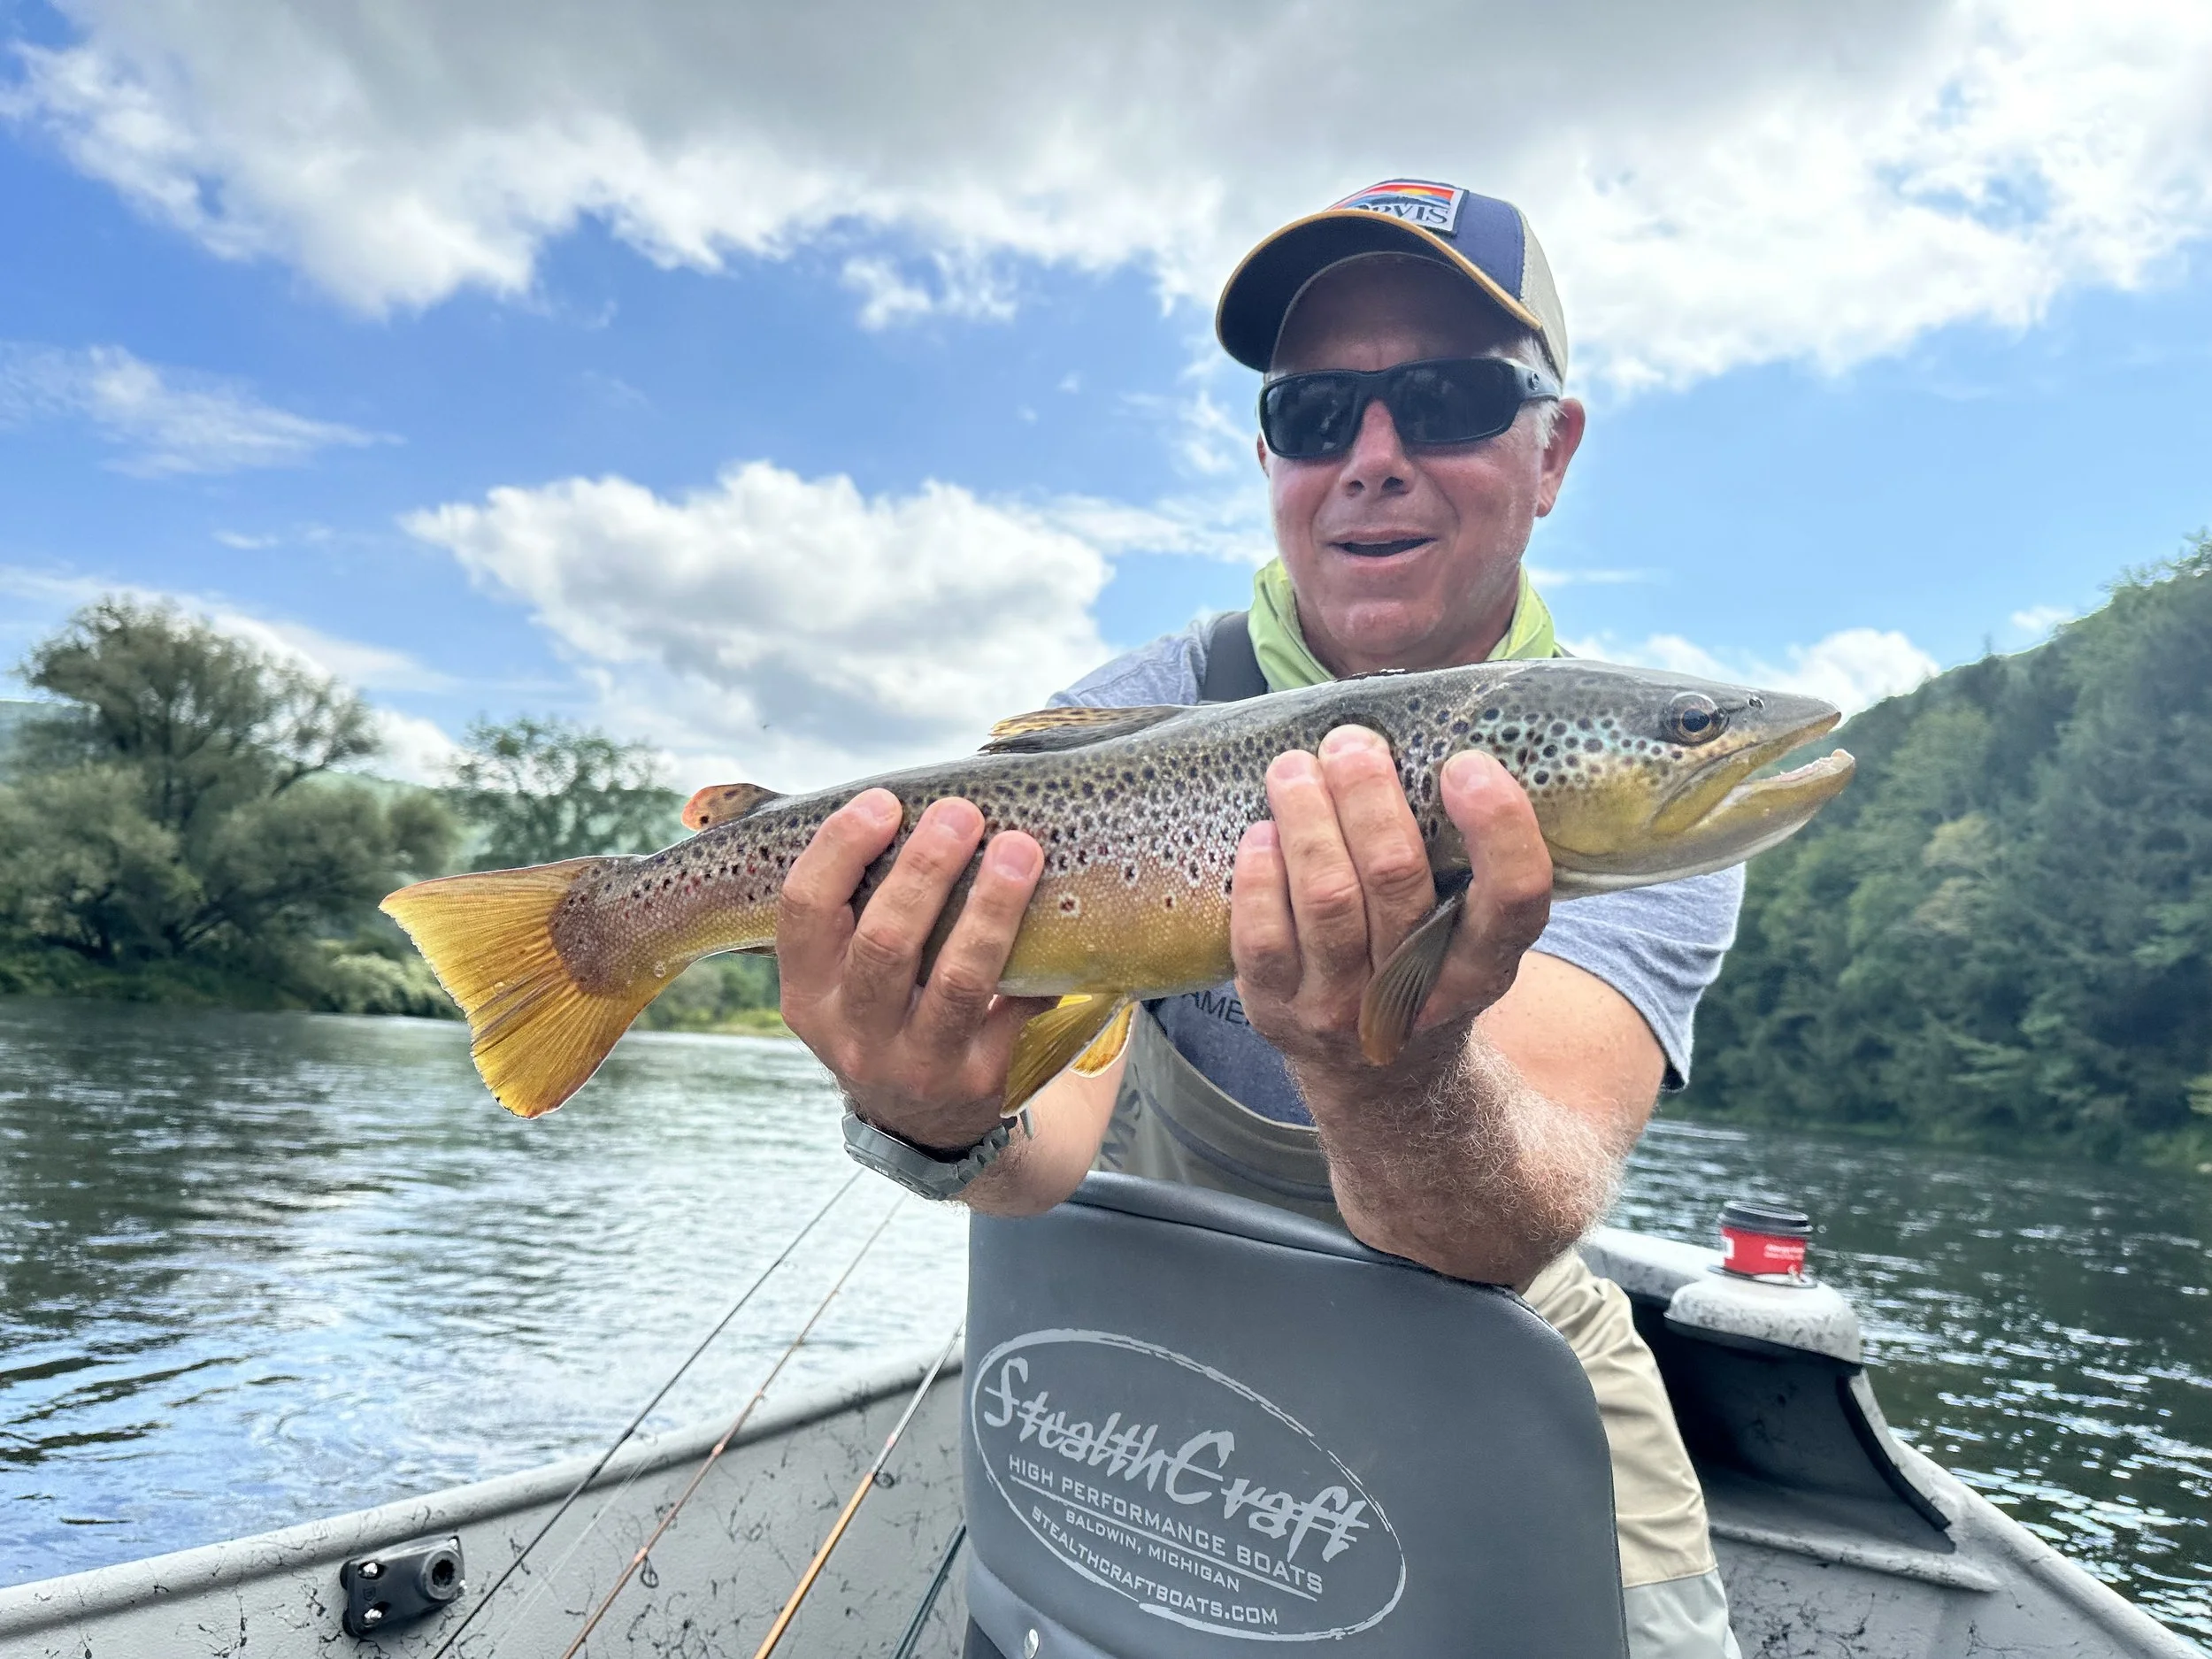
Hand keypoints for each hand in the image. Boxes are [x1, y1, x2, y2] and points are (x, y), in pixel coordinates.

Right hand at [777, 789, 1052, 1151]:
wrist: (922, 1121)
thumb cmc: (888, 1009)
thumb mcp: (843, 975)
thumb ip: (859, 905)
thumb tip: (920, 805)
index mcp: (809, 993)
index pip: (804, 910)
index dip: (840, 849)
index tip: (884, 802)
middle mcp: (853, 1033)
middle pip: (885, 941)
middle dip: (926, 868)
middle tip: (963, 814)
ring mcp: (918, 1064)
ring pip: (959, 980)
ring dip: (992, 907)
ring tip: (1021, 851)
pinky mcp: (980, 1082)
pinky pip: (1017, 1009)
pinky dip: (1040, 962)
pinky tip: (1058, 918)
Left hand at [1230, 725, 1552, 1088]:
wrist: (1381, 1078)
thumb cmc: (1424, 964)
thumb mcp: (1467, 929)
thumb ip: (1462, 857)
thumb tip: (1425, 740)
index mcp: (1485, 966)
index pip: (1516, 899)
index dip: (1499, 828)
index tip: (1466, 764)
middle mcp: (1419, 994)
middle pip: (1396, 879)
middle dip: (1368, 796)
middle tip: (1352, 742)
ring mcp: (1343, 1010)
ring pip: (1326, 899)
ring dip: (1307, 818)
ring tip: (1294, 767)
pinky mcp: (1277, 1013)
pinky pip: (1261, 937)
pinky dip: (1259, 875)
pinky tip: (1261, 833)